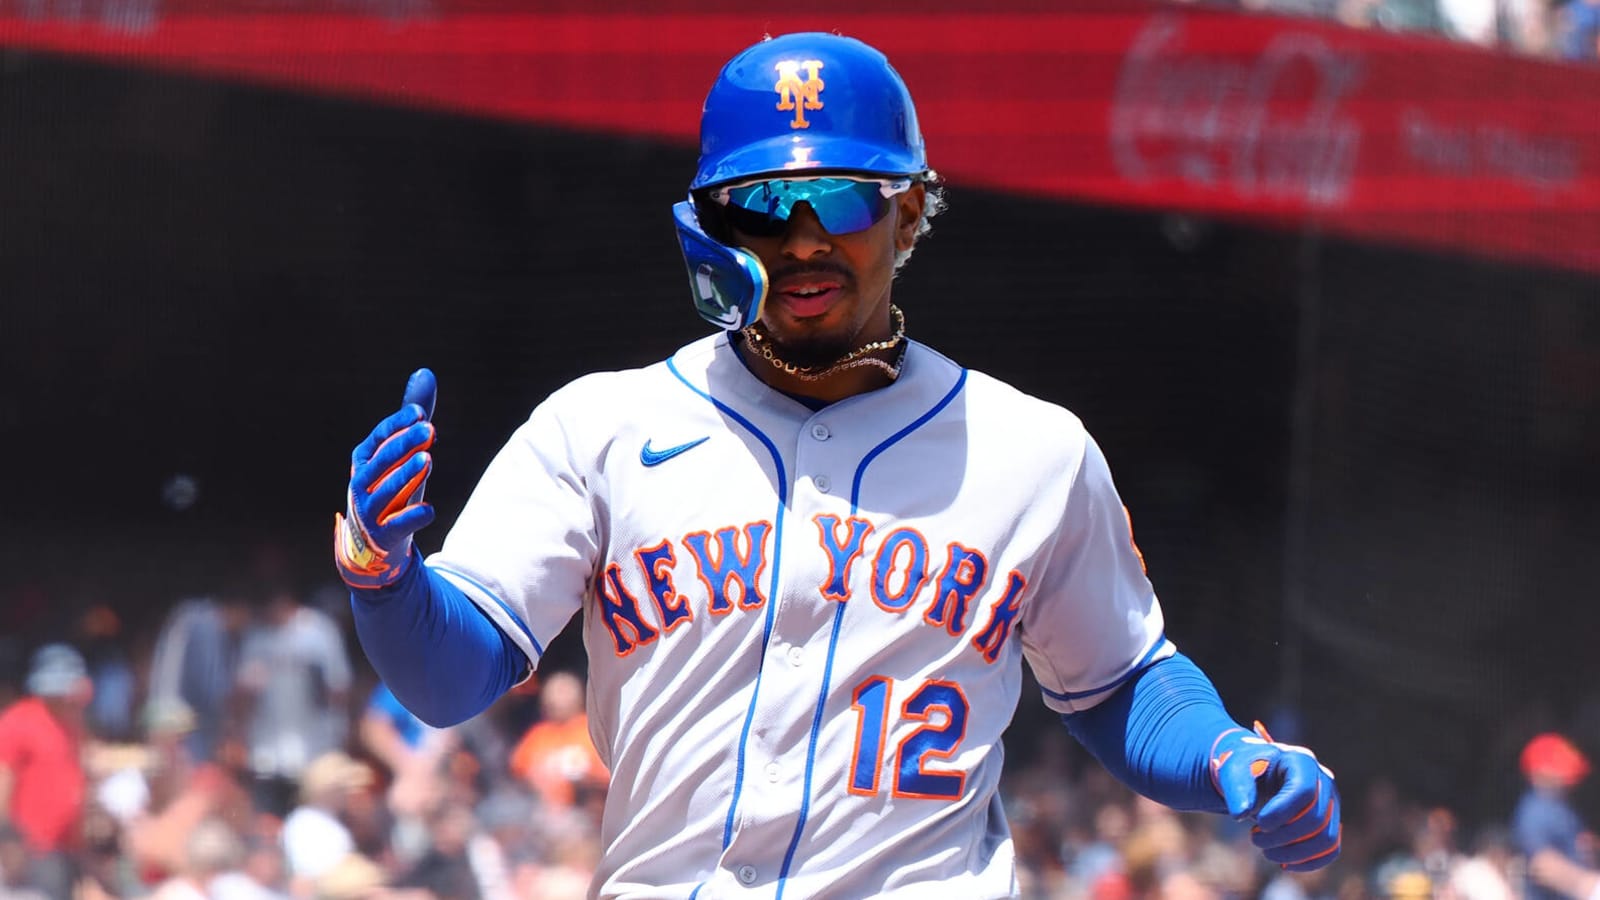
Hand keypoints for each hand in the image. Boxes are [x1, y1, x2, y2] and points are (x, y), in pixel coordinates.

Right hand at [334, 368, 438, 588]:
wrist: (374, 543)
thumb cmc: (390, 487)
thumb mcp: (399, 452)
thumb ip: (412, 417)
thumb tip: (426, 372)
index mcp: (364, 459)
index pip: (379, 437)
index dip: (398, 425)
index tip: (420, 413)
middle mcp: (362, 482)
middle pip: (382, 460)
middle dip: (404, 444)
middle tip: (429, 429)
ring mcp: (371, 510)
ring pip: (388, 490)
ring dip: (407, 475)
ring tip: (428, 460)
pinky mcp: (385, 534)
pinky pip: (399, 524)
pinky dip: (413, 517)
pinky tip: (430, 509)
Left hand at [1211, 721, 1340, 870]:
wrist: (1255, 773)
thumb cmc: (1245, 770)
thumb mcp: (1234, 771)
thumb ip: (1237, 789)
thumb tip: (1240, 814)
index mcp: (1301, 761)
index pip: (1304, 791)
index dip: (1282, 813)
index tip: (1259, 824)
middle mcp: (1323, 780)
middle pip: (1316, 819)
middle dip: (1283, 836)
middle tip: (1254, 838)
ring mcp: (1331, 802)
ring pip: (1326, 838)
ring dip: (1294, 853)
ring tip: (1266, 851)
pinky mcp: (1331, 822)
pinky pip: (1330, 849)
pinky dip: (1309, 862)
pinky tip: (1284, 864)